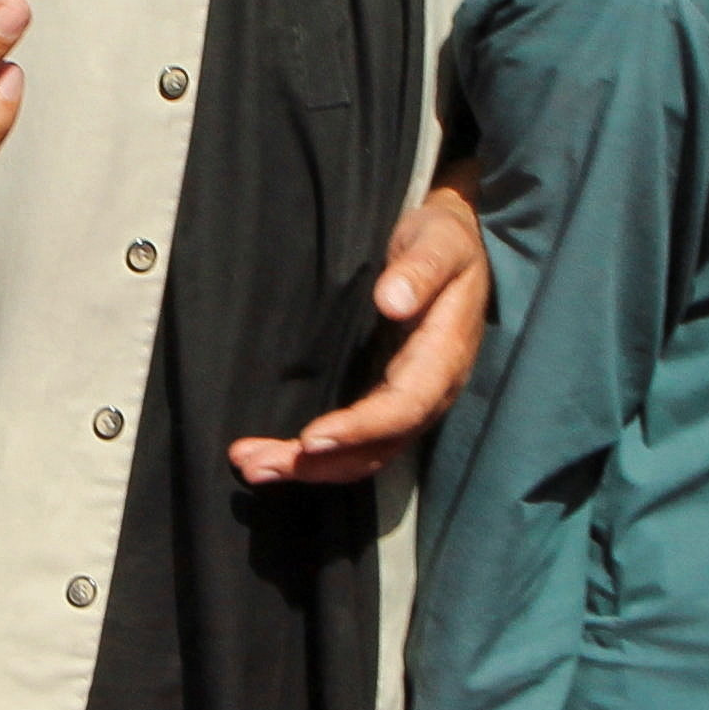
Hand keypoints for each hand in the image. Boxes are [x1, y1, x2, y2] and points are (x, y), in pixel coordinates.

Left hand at [233, 170, 487, 487]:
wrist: (455, 244)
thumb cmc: (444, 240)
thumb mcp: (439, 242)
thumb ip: (420, 270)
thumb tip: (391, 301)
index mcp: (443, 358)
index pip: (402, 408)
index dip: (358, 429)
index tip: (310, 439)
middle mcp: (430, 393)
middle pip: (376, 447)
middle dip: (318, 463)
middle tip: (257, 464)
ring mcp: (410, 402)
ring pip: (364, 455)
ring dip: (310, 468)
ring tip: (253, 466)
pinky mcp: (389, 400)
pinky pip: (358, 444)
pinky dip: (319, 457)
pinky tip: (280, 456)